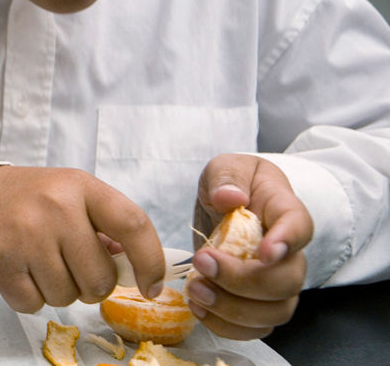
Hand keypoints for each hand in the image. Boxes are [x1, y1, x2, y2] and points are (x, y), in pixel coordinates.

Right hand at [0, 165, 165, 312]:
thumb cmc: (30, 201)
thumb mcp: (71, 196)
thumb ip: (106, 226)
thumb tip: (136, 269)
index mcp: (81, 187)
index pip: (133, 225)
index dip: (150, 262)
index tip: (150, 285)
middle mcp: (56, 207)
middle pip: (100, 278)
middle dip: (93, 286)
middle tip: (74, 270)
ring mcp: (27, 235)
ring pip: (67, 297)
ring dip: (59, 292)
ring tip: (41, 266)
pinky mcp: (1, 260)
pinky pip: (34, 303)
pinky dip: (31, 298)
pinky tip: (21, 274)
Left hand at [187, 154, 312, 339]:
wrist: (232, 204)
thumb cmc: (235, 185)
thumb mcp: (226, 167)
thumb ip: (227, 177)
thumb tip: (230, 198)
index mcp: (285, 213)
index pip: (300, 228)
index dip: (287, 243)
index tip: (265, 251)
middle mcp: (289, 254)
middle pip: (286, 281)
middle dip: (242, 280)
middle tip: (203, 262)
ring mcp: (277, 283)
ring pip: (273, 312)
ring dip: (232, 309)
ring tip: (196, 290)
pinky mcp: (258, 303)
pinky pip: (255, 328)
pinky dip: (226, 326)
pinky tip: (199, 307)